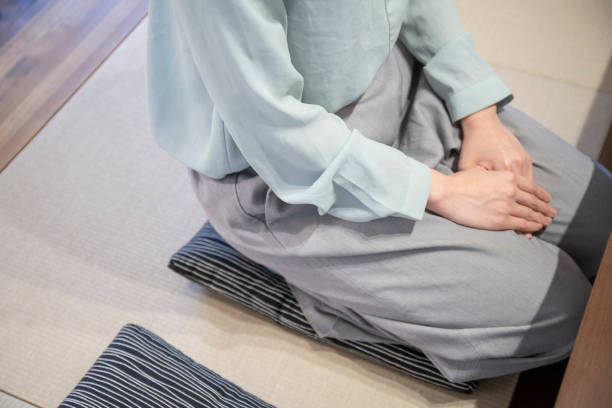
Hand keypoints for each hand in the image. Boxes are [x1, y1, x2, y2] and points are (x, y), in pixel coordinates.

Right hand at [426, 167, 556, 233]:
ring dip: (540, 219)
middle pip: (534, 201)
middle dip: (544, 208)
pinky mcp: (499, 220)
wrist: (447, 193)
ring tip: (546, 222)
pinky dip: (530, 227)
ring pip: (530, 214)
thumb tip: (499, 178)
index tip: (547, 199)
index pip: (531, 187)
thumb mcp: (481, 170)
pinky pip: (521, 224)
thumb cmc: (459, 181)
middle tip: (552, 213)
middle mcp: (511, 191)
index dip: (541, 195)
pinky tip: (535, 228)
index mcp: (508, 177)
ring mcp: (507, 206)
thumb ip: (495, 175)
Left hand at [458, 104, 555, 236]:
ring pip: (533, 186)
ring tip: (546, 214)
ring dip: (539, 201)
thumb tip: (481, 204)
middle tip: (545, 225)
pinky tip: (538, 198)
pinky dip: (534, 189)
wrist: (482, 123)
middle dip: (537, 212)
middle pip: (529, 196)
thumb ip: (477, 185)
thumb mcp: (469, 167)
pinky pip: (530, 177)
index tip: (526, 231)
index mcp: (503, 172)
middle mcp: (516, 167)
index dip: (522, 216)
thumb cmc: (472, 146)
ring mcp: (522, 160)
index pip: (517, 201)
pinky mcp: (524, 155)